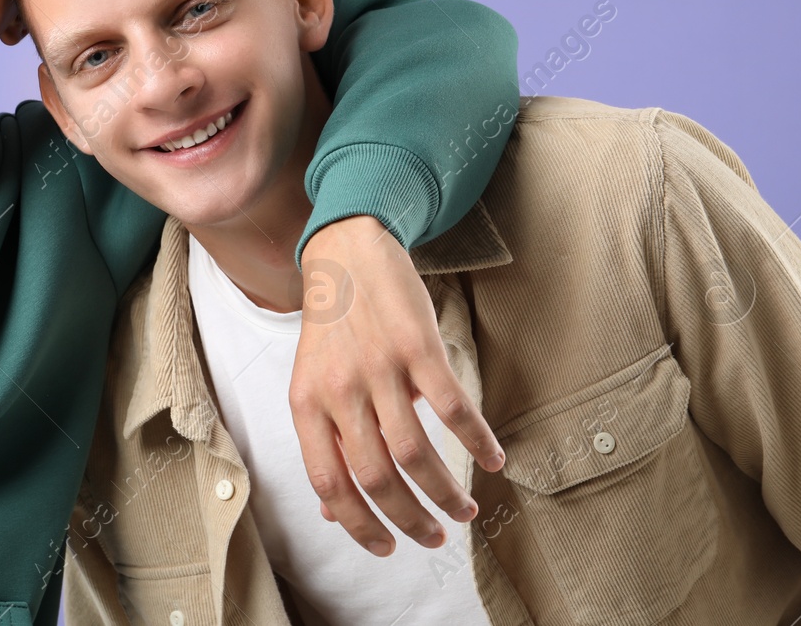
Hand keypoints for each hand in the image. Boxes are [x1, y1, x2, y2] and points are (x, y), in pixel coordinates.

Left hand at [290, 214, 504, 555]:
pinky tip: (493, 458)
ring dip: (445, 492)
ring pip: (414, 454)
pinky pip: (452, 408)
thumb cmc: (333, 325)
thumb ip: (322, 441)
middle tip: (436, 536)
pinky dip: (477, 441)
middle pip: (376, 478)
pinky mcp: (417, 347)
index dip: (357, 526)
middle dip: (410, 520)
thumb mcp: (312, 383)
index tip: (386, 549)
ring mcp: (378, 368)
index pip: (328, 484)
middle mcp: (339, 391)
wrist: (346, 252)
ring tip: (464, 509)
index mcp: (307, 404)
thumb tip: (331, 511)